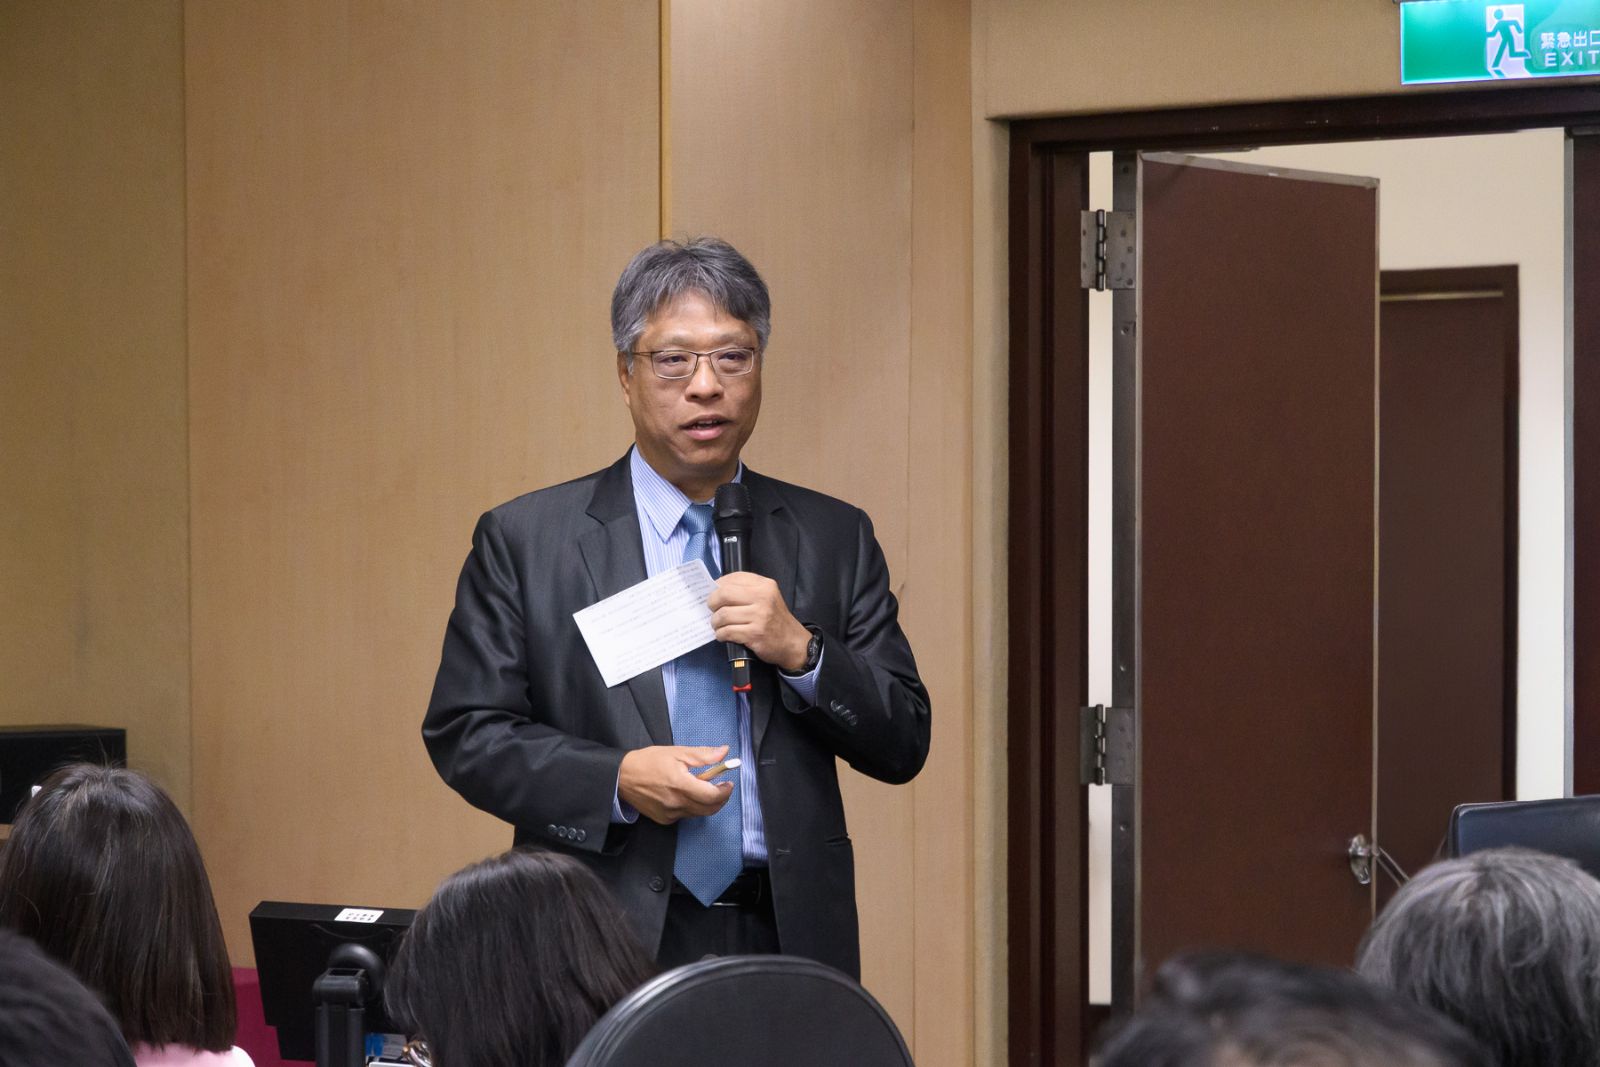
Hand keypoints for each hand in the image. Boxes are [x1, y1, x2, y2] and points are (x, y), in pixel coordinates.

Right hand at [618, 744, 733, 824]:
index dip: (725, 791)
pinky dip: (692, 806)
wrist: (622, 777)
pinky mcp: (664, 819)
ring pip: (699, 813)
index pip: (712, 796)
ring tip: (701, 787)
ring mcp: (670, 814)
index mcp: (680, 784)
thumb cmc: (648, 761)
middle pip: (709, 808)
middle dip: (720, 798)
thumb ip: (703, 755)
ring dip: (706, 802)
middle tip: (721, 785)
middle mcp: (676, 803)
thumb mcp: (677, 752)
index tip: (728, 782)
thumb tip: (725, 752)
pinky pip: (686, 815)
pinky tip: (685, 794)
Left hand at [708, 572, 811, 670]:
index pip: (733, 578)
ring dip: (715, 622)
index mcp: (764, 585)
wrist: (792, 642)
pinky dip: (721, 634)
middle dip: (712, 603)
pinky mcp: (755, 634)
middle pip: (723, 594)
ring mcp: (760, 616)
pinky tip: (723, 635)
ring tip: (718, 625)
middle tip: (712, 610)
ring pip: (723, 615)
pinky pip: (727, 632)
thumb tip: (716, 589)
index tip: (714, 594)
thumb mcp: (767, 597)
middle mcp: (763, 598)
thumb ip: (746, 590)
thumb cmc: (775, 619)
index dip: (718, 585)